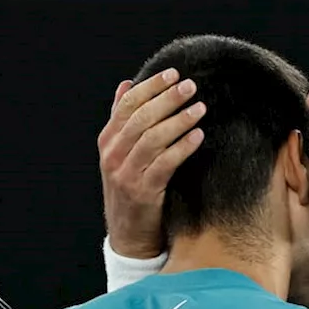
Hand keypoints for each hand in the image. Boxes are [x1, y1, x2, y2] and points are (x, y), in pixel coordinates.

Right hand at [98, 70, 206, 257]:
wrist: (128, 235)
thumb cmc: (131, 189)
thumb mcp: (120, 154)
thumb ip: (123, 121)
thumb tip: (126, 84)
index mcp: (108, 141)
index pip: (128, 105)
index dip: (151, 86)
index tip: (173, 73)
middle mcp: (113, 156)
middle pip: (141, 118)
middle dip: (167, 99)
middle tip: (190, 86)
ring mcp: (126, 175)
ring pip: (152, 139)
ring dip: (178, 121)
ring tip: (200, 108)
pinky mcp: (143, 192)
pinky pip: (165, 164)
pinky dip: (182, 147)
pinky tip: (198, 136)